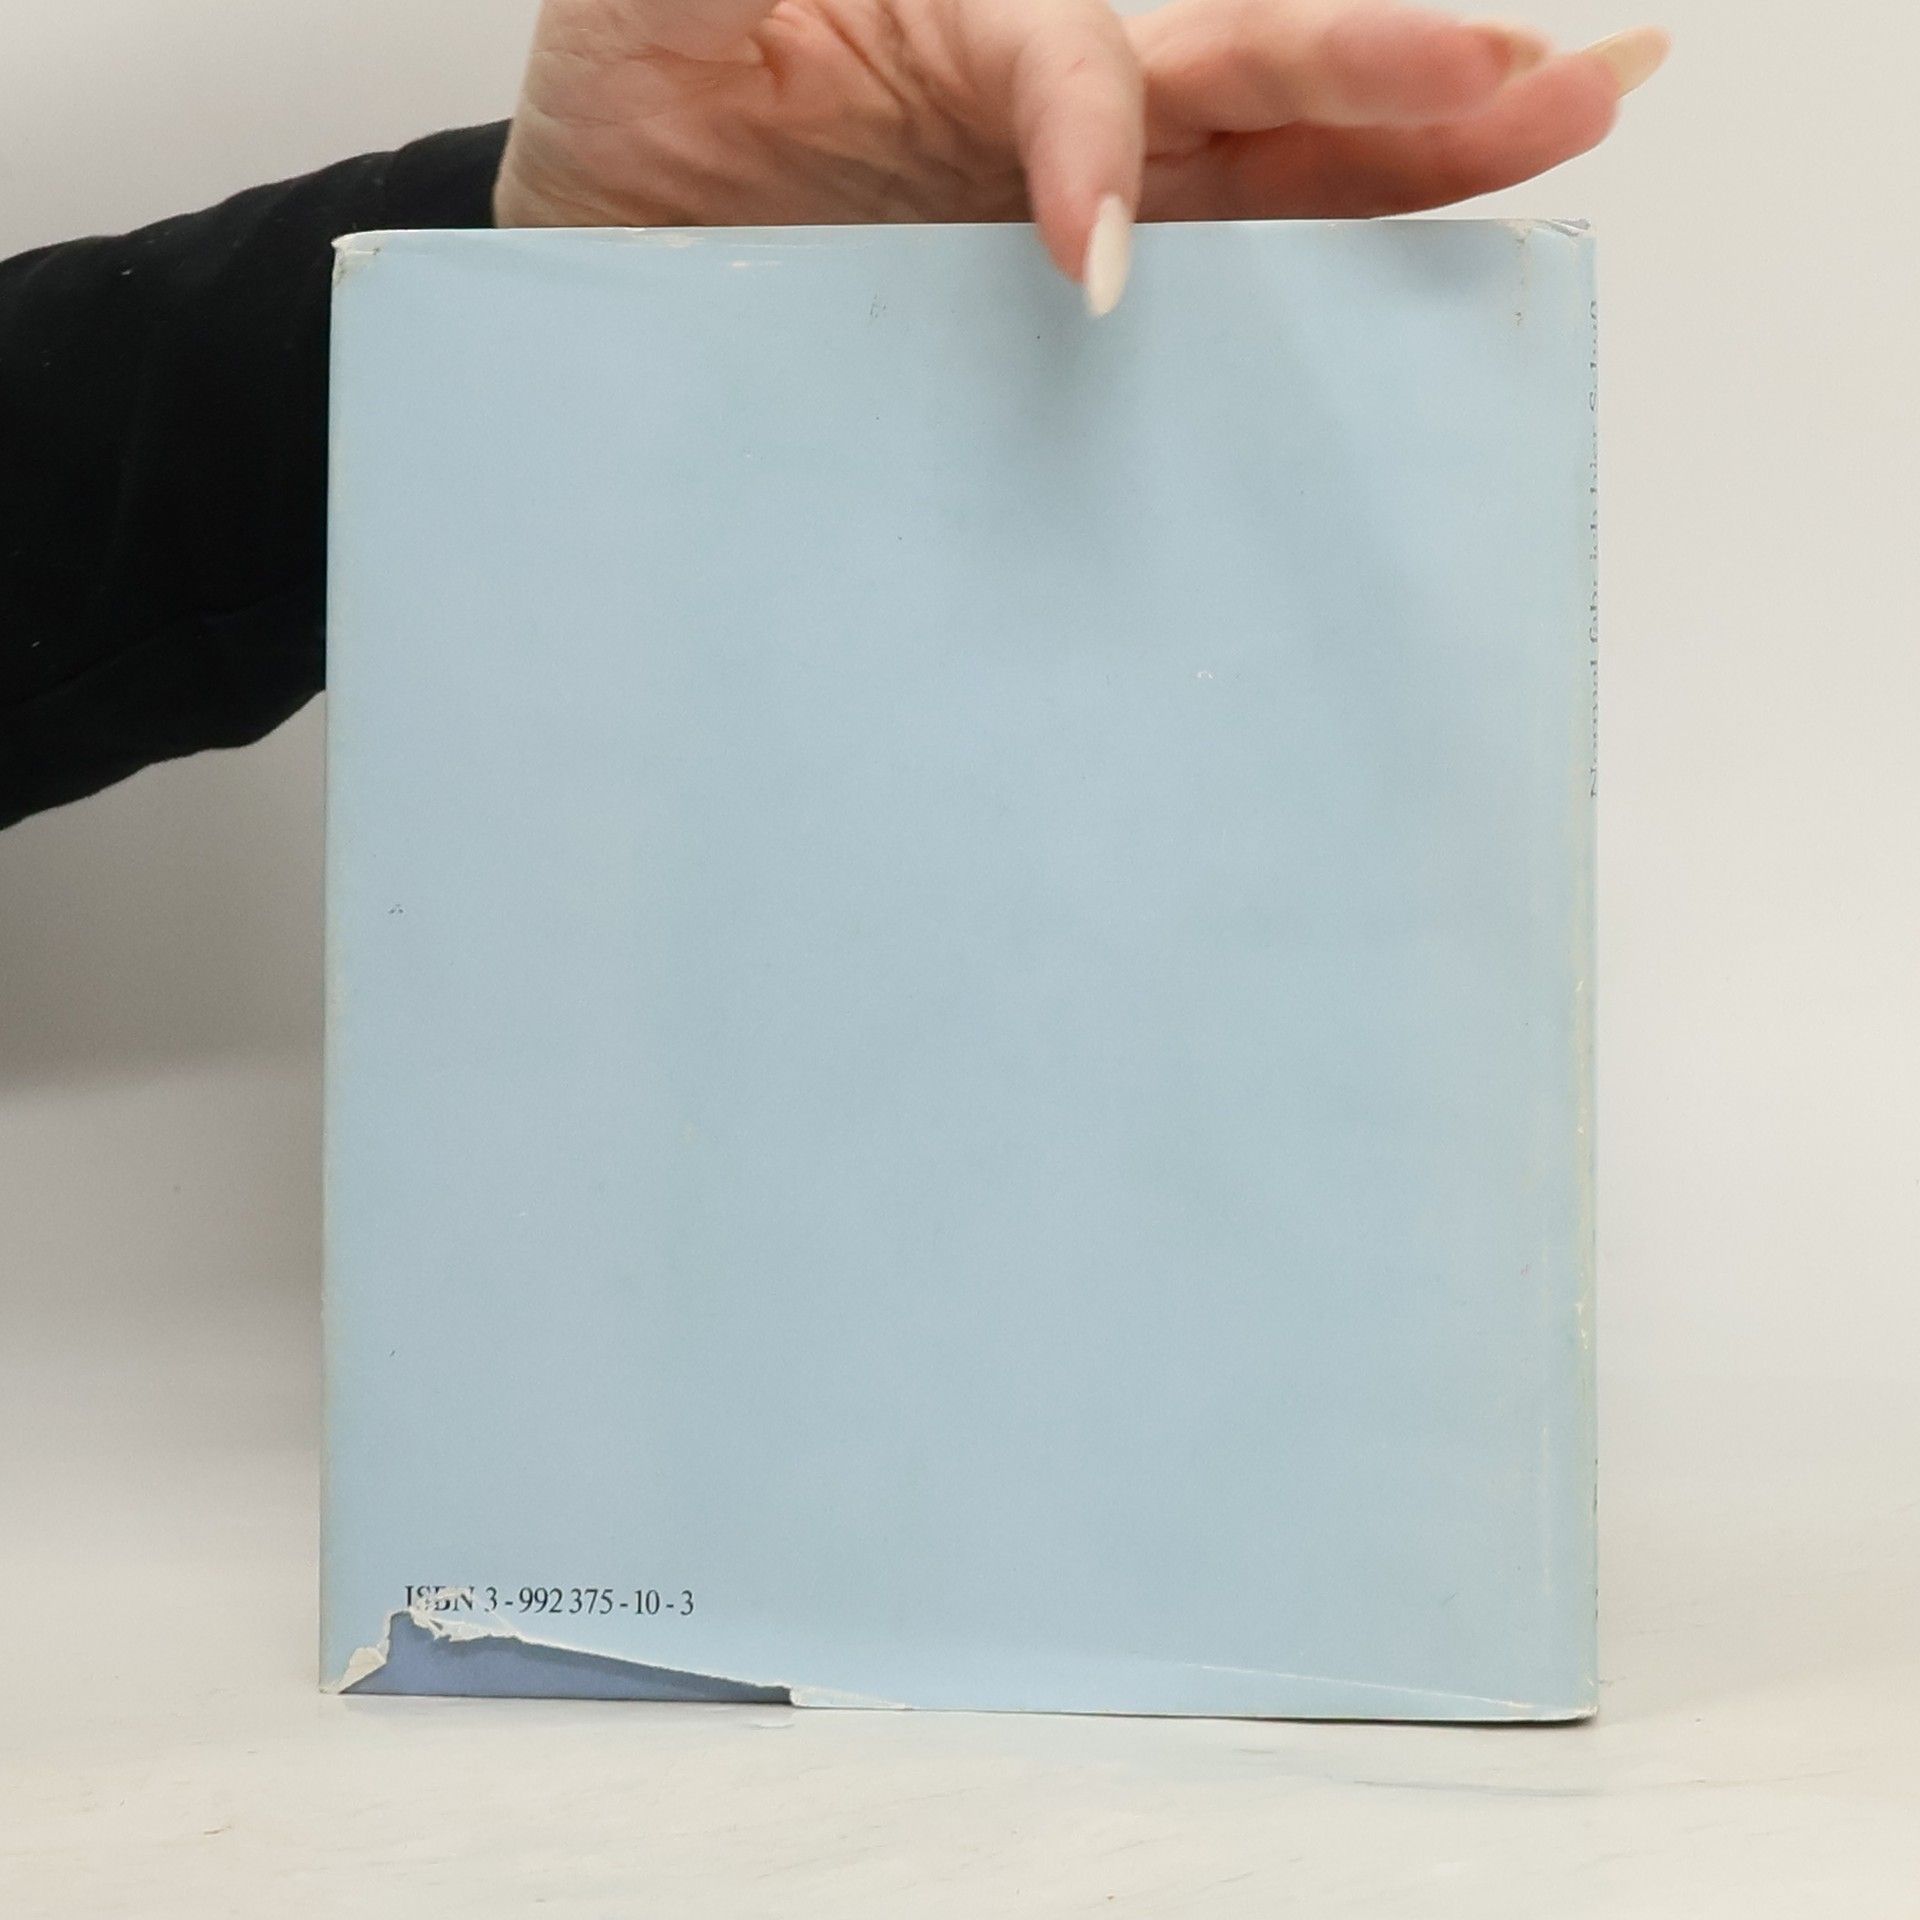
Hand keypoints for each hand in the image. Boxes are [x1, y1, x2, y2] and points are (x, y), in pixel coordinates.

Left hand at [495, 0, 1667, 312]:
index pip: (1088, 56)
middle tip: (1549, 69)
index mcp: (974, 9)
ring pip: (1279, 172)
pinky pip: (1223, 281)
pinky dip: (1325, 276)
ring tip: (1565, 117)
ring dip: (1420, 159)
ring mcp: (1079, 197)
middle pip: (1252, 74)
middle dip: (1394, 75)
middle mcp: (1055, 95)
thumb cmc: (635, 104)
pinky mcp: (1069, 300)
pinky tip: (1428, 265)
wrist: (608, 247)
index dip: (1101, 142)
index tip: (1091, 263)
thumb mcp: (659, 8)